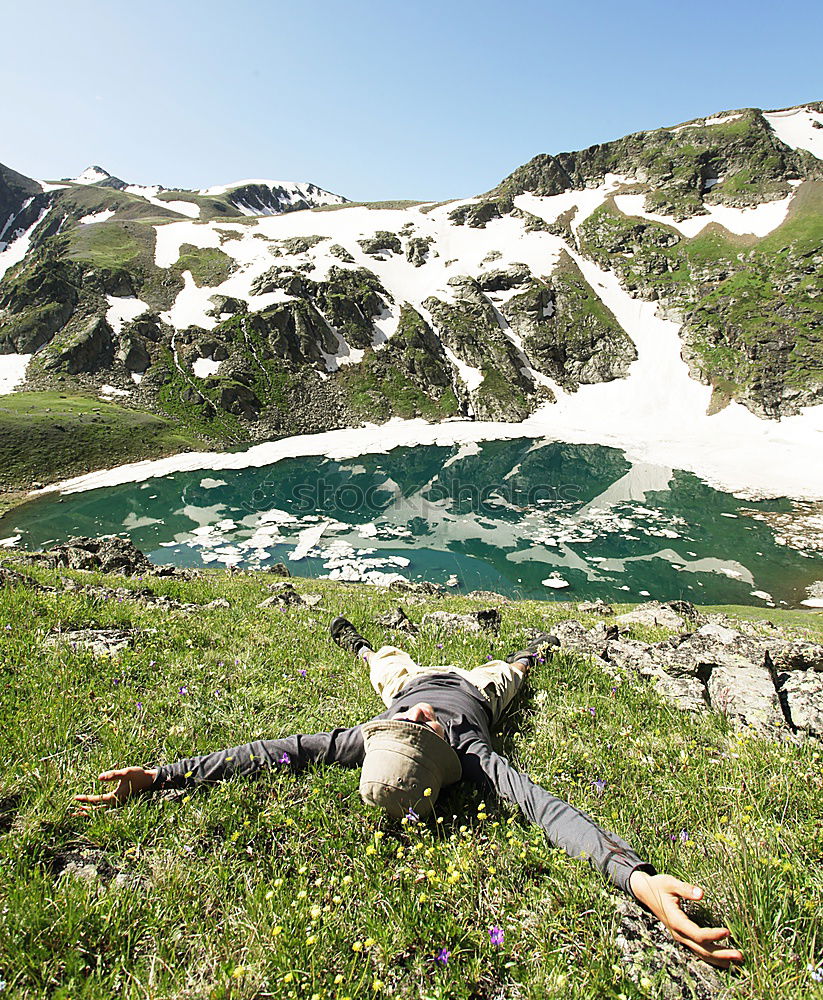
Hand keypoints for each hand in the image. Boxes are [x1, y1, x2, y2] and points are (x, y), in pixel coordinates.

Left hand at [73, 766, 157, 814]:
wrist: (149, 780)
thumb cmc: (138, 775)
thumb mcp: (125, 772)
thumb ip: (112, 775)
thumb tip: (98, 778)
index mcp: (115, 797)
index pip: (96, 800)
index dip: (85, 799)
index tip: (75, 798)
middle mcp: (115, 803)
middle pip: (96, 810)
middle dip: (84, 811)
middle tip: (71, 812)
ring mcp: (118, 804)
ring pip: (101, 811)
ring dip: (90, 811)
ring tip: (79, 811)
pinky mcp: (119, 802)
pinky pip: (105, 808)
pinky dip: (97, 809)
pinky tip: (93, 807)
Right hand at [628, 871, 743, 967]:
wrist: (644, 892)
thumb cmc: (658, 885)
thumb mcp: (670, 883)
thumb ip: (685, 889)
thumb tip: (701, 893)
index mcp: (676, 921)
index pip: (698, 934)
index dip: (713, 935)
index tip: (728, 931)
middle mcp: (678, 933)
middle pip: (702, 949)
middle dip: (722, 953)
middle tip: (740, 955)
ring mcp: (680, 937)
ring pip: (701, 953)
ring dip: (719, 958)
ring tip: (737, 961)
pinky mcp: (683, 936)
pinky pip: (698, 951)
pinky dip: (712, 957)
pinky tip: (724, 960)